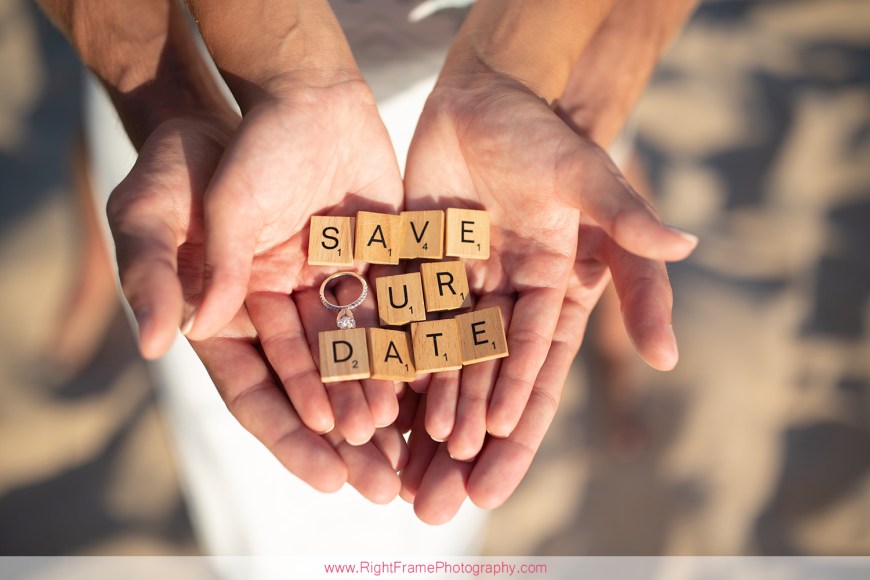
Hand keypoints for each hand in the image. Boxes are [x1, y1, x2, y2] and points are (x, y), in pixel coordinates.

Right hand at [107, 105, 403, 500]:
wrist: (256, 101)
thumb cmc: (188, 160)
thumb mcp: (156, 211)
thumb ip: (161, 273)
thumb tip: (159, 342)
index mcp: (228, 315)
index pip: (258, 391)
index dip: (291, 435)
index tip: (327, 478)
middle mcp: (281, 309)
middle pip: (319, 385)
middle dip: (351, 435)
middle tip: (385, 483)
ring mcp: (328, 282)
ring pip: (362, 350)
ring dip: (388, 394)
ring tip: (418, 440)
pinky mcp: (371, 253)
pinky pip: (397, 302)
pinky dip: (416, 337)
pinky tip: (441, 374)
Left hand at [400, 74, 694, 521]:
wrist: (491, 96)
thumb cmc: (549, 138)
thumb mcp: (593, 181)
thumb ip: (630, 227)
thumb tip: (684, 266)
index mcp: (550, 296)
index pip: (533, 376)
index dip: (513, 427)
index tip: (488, 475)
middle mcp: (503, 303)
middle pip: (481, 385)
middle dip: (460, 445)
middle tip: (432, 507)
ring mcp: (456, 288)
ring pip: (436, 366)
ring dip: (418, 420)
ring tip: (396, 475)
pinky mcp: (414, 267)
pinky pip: (398, 326)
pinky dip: (385, 367)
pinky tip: (366, 411)